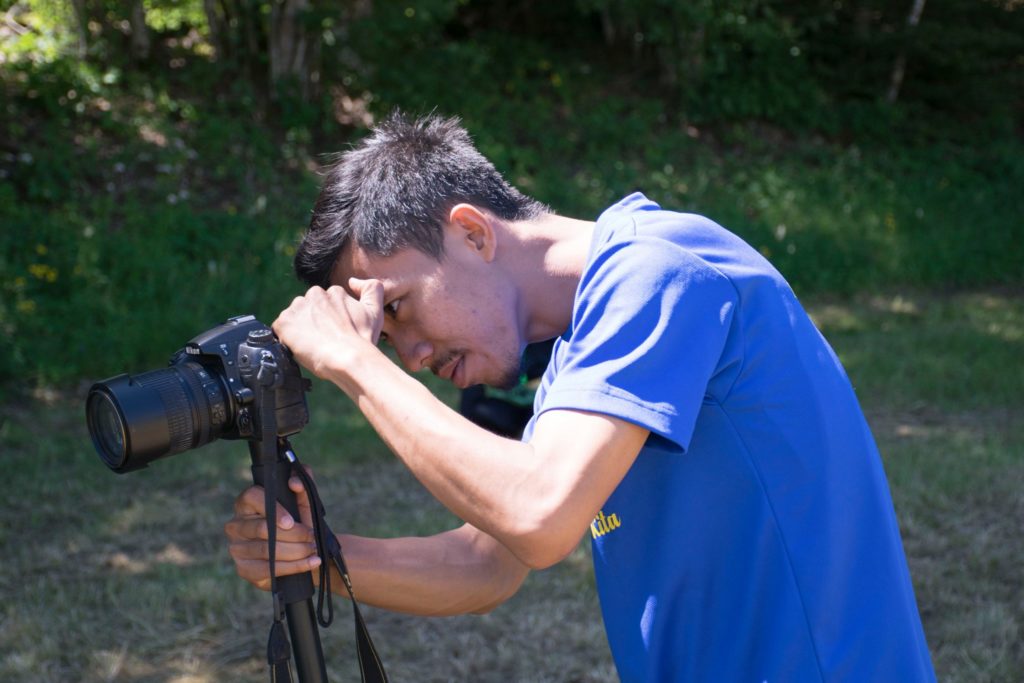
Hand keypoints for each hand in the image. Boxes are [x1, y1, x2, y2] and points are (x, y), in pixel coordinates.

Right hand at [224, 474, 321, 590]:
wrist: (302, 549)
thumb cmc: (299, 521)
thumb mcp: (304, 501)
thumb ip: (303, 484)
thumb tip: (294, 483)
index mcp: (246, 503)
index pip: (253, 497)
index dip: (274, 510)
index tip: (292, 522)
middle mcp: (235, 525)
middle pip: (262, 529)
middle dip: (292, 534)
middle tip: (311, 537)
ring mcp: (236, 549)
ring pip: (266, 551)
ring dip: (296, 551)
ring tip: (313, 549)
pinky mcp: (244, 569)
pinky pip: (268, 570)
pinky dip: (294, 566)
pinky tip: (311, 562)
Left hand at [272, 280, 384, 378]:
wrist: (350, 358)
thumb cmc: (362, 339)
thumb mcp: (375, 310)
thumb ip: (371, 288)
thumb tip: (352, 281)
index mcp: (333, 292)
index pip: (324, 304)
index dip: (327, 321)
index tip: (332, 333)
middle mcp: (314, 294)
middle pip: (307, 309)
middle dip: (312, 323)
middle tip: (323, 341)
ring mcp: (297, 308)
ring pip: (294, 319)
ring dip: (299, 330)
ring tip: (313, 346)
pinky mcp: (284, 323)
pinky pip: (280, 330)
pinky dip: (287, 339)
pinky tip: (301, 348)